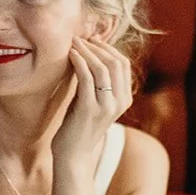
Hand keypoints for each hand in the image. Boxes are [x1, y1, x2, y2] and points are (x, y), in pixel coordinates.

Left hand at [51, 36, 132, 170]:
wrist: (73, 156)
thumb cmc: (78, 127)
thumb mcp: (91, 100)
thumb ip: (94, 81)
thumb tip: (86, 53)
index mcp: (124, 99)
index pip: (123, 64)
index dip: (108, 47)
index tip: (91, 39)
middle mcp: (120, 102)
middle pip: (116, 62)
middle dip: (98, 46)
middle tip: (81, 37)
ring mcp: (107, 106)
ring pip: (103, 68)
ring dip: (87, 51)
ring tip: (73, 42)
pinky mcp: (90, 109)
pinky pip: (87, 78)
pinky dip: (79, 62)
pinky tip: (71, 54)